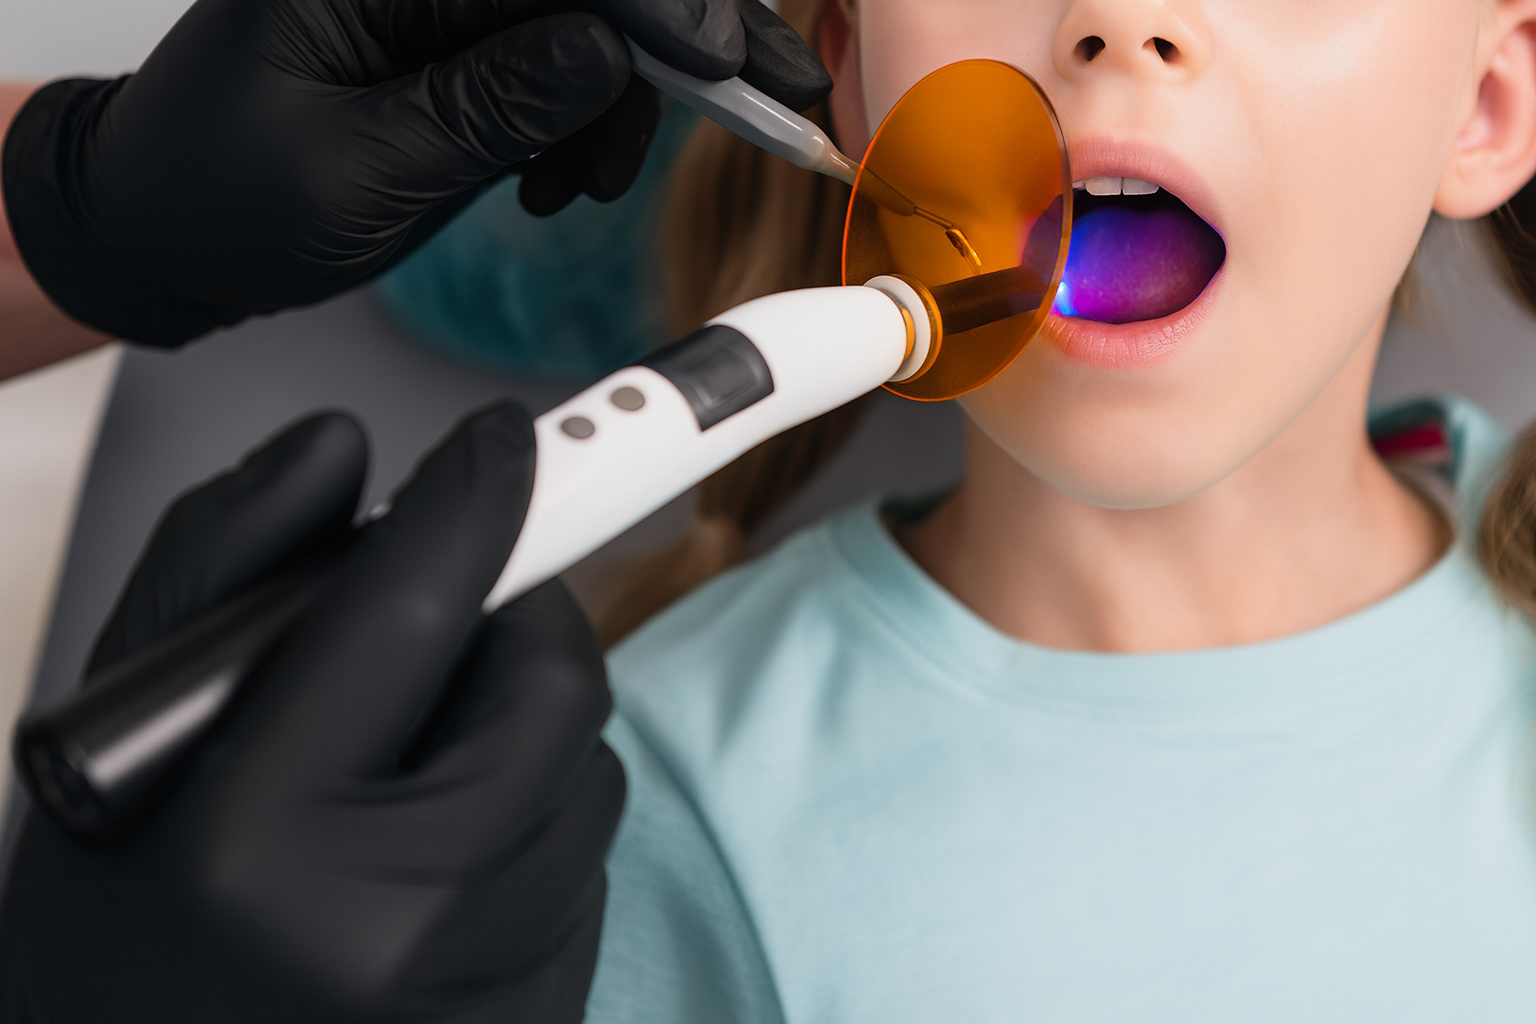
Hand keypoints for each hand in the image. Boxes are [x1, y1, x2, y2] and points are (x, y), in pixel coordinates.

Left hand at [0, 0, 830, 346]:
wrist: (173, 232)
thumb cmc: (219, 195)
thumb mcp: (355, 166)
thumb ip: (486, 106)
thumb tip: (605, 56)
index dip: (662, 14)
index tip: (731, 68)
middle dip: (686, 40)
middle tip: (769, 96)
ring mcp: (449, 12)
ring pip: (600, 27)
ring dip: (628, 105)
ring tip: (573, 188)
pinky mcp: (468, 57)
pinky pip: (570, 66)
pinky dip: (593, 125)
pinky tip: (552, 179)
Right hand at [0, 403, 624, 1021]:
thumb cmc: (111, 944)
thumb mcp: (115, 747)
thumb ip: (222, 571)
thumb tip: (338, 453)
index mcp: (253, 846)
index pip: (407, 614)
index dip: (472, 501)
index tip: (504, 439)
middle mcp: (391, 929)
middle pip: (553, 688)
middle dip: (519, 617)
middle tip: (457, 613)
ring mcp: (482, 993)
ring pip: (591, 771)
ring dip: (529, 724)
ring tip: (419, 756)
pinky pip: (593, 863)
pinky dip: (537, 818)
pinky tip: (440, 849)